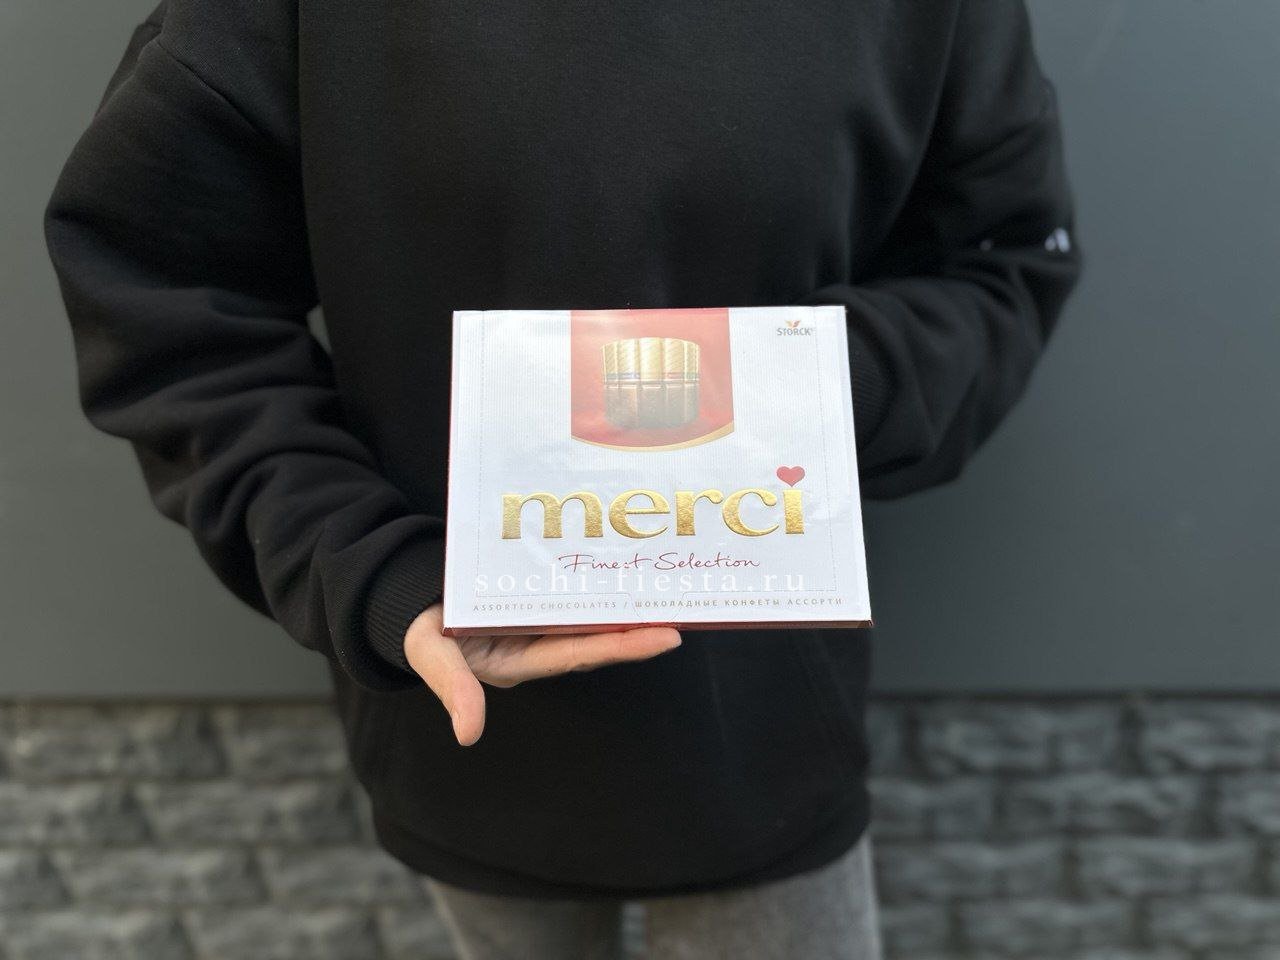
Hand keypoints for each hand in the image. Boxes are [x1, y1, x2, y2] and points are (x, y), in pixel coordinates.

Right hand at [403, 603, 681, 745]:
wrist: (405, 603)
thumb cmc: (419, 629)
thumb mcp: (431, 653)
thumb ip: (453, 688)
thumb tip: (469, 735)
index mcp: (519, 660)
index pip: (580, 654)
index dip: (623, 645)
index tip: (667, 636)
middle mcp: (535, 646)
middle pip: (595, 639)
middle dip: (639, 629)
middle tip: (685, 616)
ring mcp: (534, 625)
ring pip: (588, 617)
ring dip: (624, 608)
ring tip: (667, 595)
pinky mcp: (530, 603)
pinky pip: (571, 597)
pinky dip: (597, 588)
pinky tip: (622, 572)